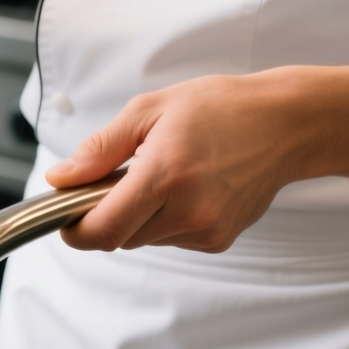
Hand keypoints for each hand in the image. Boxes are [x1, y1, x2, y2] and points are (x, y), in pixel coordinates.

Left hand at [46, 62, 348, 252]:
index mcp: (165, 175)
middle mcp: (189, 210)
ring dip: (137, 216)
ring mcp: (208, 229)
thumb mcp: (150, 110)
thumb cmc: (221, 108)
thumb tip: (61, 178)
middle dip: (106, 215)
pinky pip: (172, 239)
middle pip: (119, 238)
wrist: (287, 124)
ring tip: (161, 175)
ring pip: (144, 239)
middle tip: (118, 177)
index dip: (75, 231)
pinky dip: (165, 220)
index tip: (66, 216)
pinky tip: (185, 188)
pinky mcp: (220, 239)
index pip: (103, 230)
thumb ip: (100, 148)